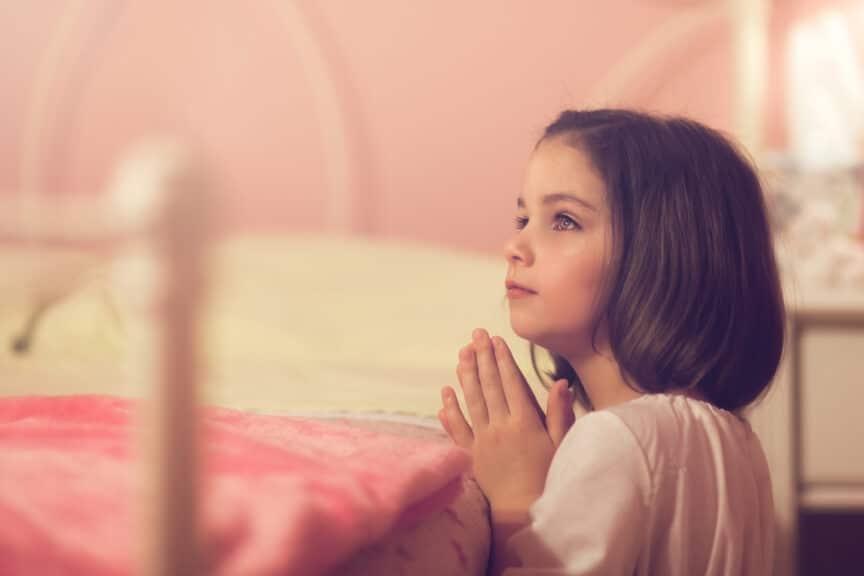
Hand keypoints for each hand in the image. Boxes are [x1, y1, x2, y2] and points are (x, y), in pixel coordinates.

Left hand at [438, 329, 575, 515]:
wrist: (523, 511)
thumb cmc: (547, 477)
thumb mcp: (561, 444)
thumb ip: (559, 413)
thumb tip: (561, 383)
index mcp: (524, 422)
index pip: (511, 383)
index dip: (503, 359)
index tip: (496, 339)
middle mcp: (500, 427)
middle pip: (489, 385)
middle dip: (482, 357)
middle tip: (476, 334)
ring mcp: (483, 440)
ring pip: (472, 401)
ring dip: (466, 375)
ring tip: (462, 352)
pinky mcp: (470, 454)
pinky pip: (458, 428)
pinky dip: (450, 409)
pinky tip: (446, 392)